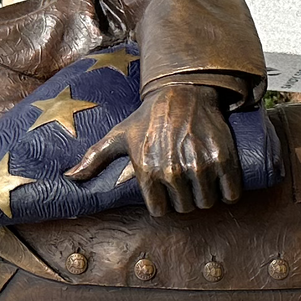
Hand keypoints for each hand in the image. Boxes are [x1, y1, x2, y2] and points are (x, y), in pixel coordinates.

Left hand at [67, 82, 241, 215]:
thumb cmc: (148, 117)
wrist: (183, 90)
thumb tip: (70, 177)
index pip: (161, 210)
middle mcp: (172, 170)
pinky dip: (229, 192)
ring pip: (207, 203)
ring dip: (207, 197)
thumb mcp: (119, 135)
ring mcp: (199, 165)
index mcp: (146, 169)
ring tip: (203, 181)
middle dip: (186, 199)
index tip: (169, 191)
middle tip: (187, 184)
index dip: (166, 202)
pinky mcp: (223, 159)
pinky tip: (223, 182)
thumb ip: (94, 158)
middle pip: (185, 208)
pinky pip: (230, 193)